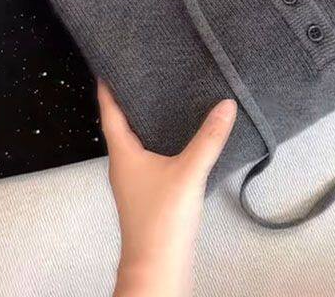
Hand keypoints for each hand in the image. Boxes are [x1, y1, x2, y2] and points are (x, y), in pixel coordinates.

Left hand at [97, 80, 236, 296]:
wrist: (159, 268)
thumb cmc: (163, 219)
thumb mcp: (189, 172)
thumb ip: (209, 138)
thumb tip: (226, 104)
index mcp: (123, 156)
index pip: (110, 115)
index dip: (108, 91)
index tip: (108, 67)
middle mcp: (125, 166)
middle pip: (123, 127)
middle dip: (132, 102)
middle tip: (147, 73)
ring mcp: (137, 183)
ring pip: (139, 143)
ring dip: (149, 122)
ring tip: (167, 97)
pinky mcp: (152, 195)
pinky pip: (153, 157)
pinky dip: (164, 141)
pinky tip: (184, 137)